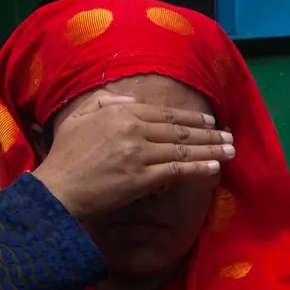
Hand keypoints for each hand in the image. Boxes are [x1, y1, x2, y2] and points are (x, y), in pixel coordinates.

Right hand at [32, 94, 234, 219]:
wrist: (58, 189)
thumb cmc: (65, 157)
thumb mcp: (79, 119)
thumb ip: (105, 104)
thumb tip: (132, 100)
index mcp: (119, 113)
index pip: (164, 114)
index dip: (190, 118)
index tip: (208, 121)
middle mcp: (132, 129)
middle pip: (179, 131)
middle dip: (208, 134)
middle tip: (228, 135)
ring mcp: (139, 153)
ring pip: (183, 150)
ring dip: (211, 150)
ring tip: (230, 150)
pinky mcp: (143, 177)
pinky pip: (178, 170)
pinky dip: (200, 168)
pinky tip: (215, 167)